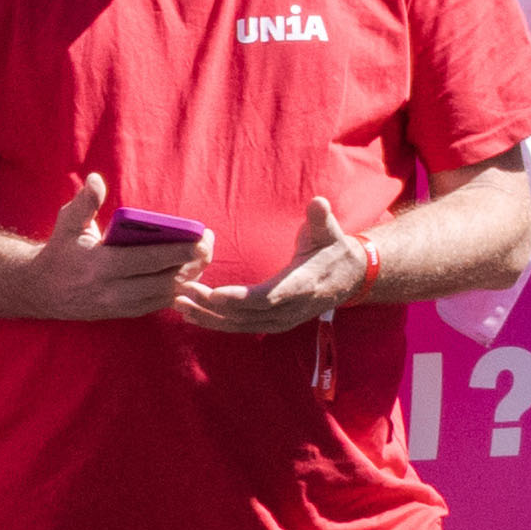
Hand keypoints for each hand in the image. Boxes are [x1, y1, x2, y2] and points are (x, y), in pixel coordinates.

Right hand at [14, 174, 209, 329]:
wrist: (42, 291)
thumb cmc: (60, 251)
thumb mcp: (68, 223)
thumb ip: (85, 202)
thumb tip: (95, 180)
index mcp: (100, 265)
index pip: (148, 259)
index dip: (179, 251)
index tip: (201, 240)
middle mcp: (111, 290)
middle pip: (164, 280)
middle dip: (192, 264)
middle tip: (208, 246)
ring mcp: (119, 306)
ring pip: (165, 294)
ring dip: (188, 277)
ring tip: (202, 258)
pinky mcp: (124, 313)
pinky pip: (159, 303)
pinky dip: (177, 290)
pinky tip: (189, 275)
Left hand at [188, 203, 372, 337]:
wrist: (350, 277)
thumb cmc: (332, 248)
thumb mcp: (329, 231)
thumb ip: (321, 218)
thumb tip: (319, 203)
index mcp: (302, 285)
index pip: (269, 297)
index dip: (240, 298)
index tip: (213, 293)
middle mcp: (291, 308)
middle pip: (247, 314)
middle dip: (213, 307)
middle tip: (182, 292)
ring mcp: (283, 320)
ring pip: (241, 325)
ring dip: (209, 317)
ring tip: (180, 305)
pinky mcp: (275, 323)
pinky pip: (243, 327)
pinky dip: (218, 323)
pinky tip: (194, 315)